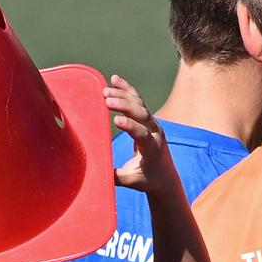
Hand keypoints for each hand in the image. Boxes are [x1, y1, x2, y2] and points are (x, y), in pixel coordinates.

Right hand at [105, 75, 179, 196]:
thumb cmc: (147, 180)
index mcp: (153, 149)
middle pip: (141, 114)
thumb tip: (96, 172)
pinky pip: (138, 101)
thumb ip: (116, 176)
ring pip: (139, 104)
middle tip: (106, 99)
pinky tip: (115, 80)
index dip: (131, 126)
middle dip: (124, 105)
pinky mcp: (149, 119)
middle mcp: (156, 133)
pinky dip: (126, 90)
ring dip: (123, 95)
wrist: (165, 177)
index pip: (142, 135)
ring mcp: (154, 124)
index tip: (116, 120)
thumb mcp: (131, 182)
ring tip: (106, 89)